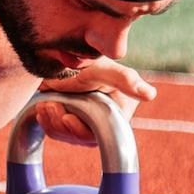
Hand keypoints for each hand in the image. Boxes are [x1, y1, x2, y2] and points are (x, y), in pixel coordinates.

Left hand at [36, 58, 154, 146]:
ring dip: (51, 122)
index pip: (101, 135)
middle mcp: (104, 121)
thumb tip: (150, 94)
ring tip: (45, 104)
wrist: (63, 55)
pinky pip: (56, 131)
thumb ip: (126, 81)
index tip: (67, 118)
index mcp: (119, 113)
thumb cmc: (90, 59)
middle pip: (80, 138)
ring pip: (66, 136)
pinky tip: (43, 108)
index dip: (82, 131)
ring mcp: (85, 122)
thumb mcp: (106, 69)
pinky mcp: (69, 120)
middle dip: (62, 124)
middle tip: (49, 106)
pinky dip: (46, 121)